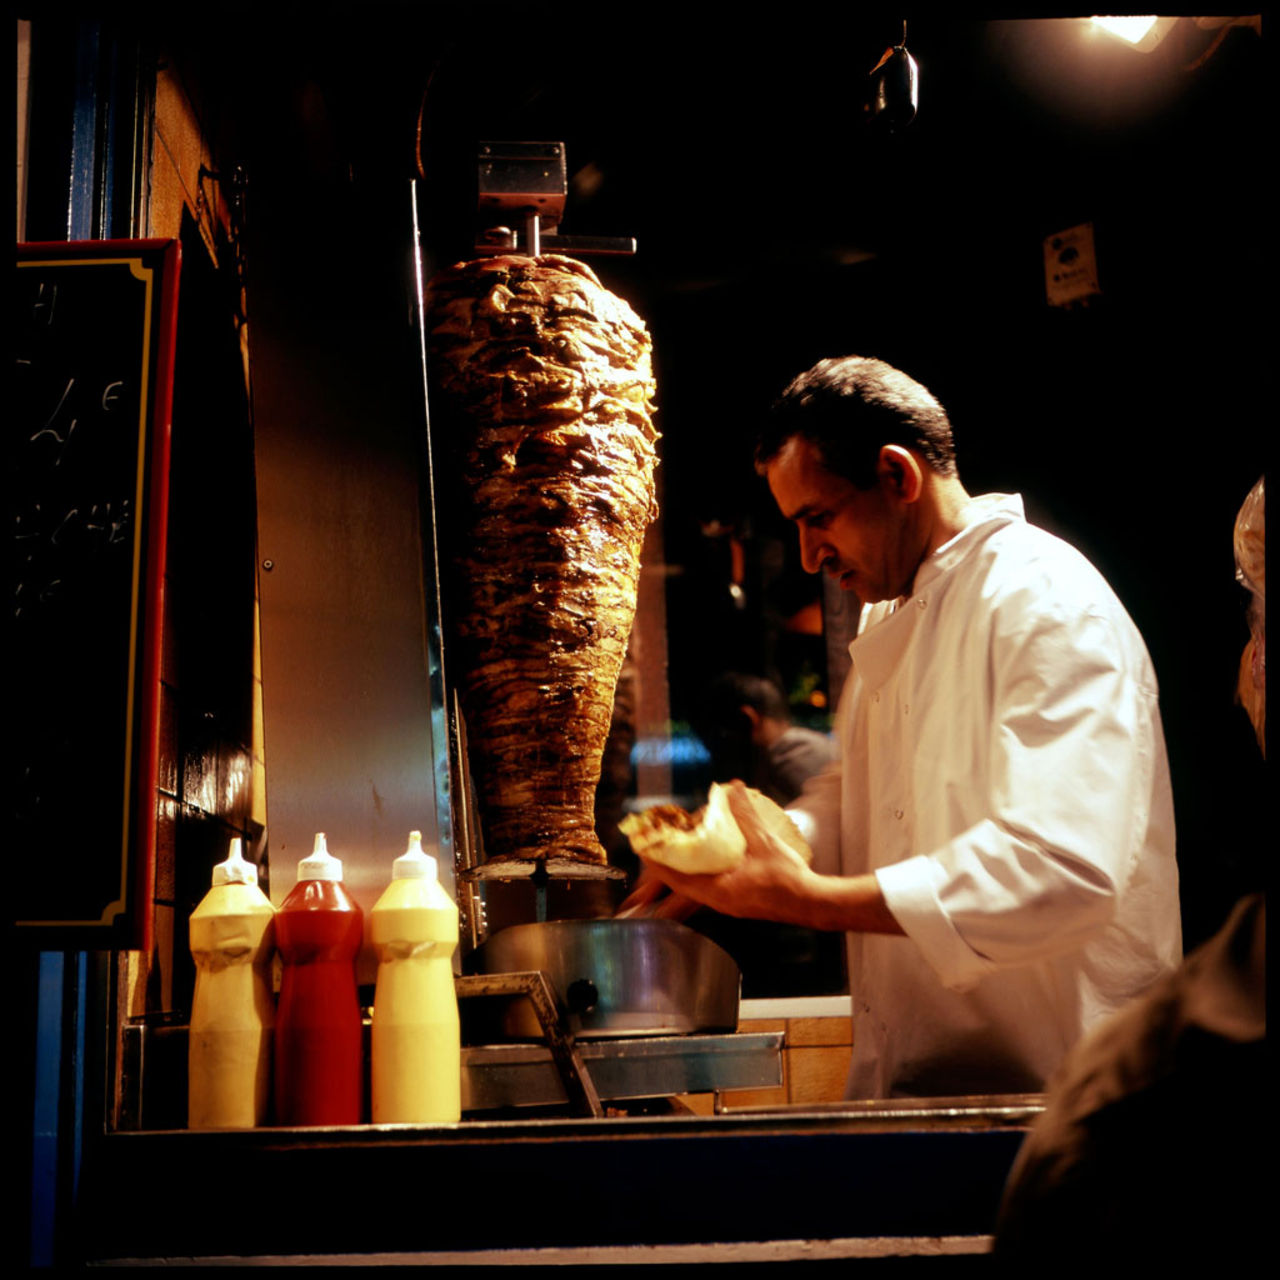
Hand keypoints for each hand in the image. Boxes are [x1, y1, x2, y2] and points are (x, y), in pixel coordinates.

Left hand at [622, 781, 814, 923]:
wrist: (813, 904)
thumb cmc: (788, 879)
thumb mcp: (763, 841)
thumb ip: (745, 814)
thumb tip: (732, 787)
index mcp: (718, 891)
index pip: (676, 878)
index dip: (656, 862)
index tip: (641, 847)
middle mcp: (719, 901)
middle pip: (680, 885)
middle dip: (664, 866)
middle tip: (650, 847)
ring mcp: (728, 903)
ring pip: (693, 887)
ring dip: (681, 870)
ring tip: (670, 852)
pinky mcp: (737, 901)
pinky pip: (708, 887)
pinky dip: (698, 872)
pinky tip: (702, 860)